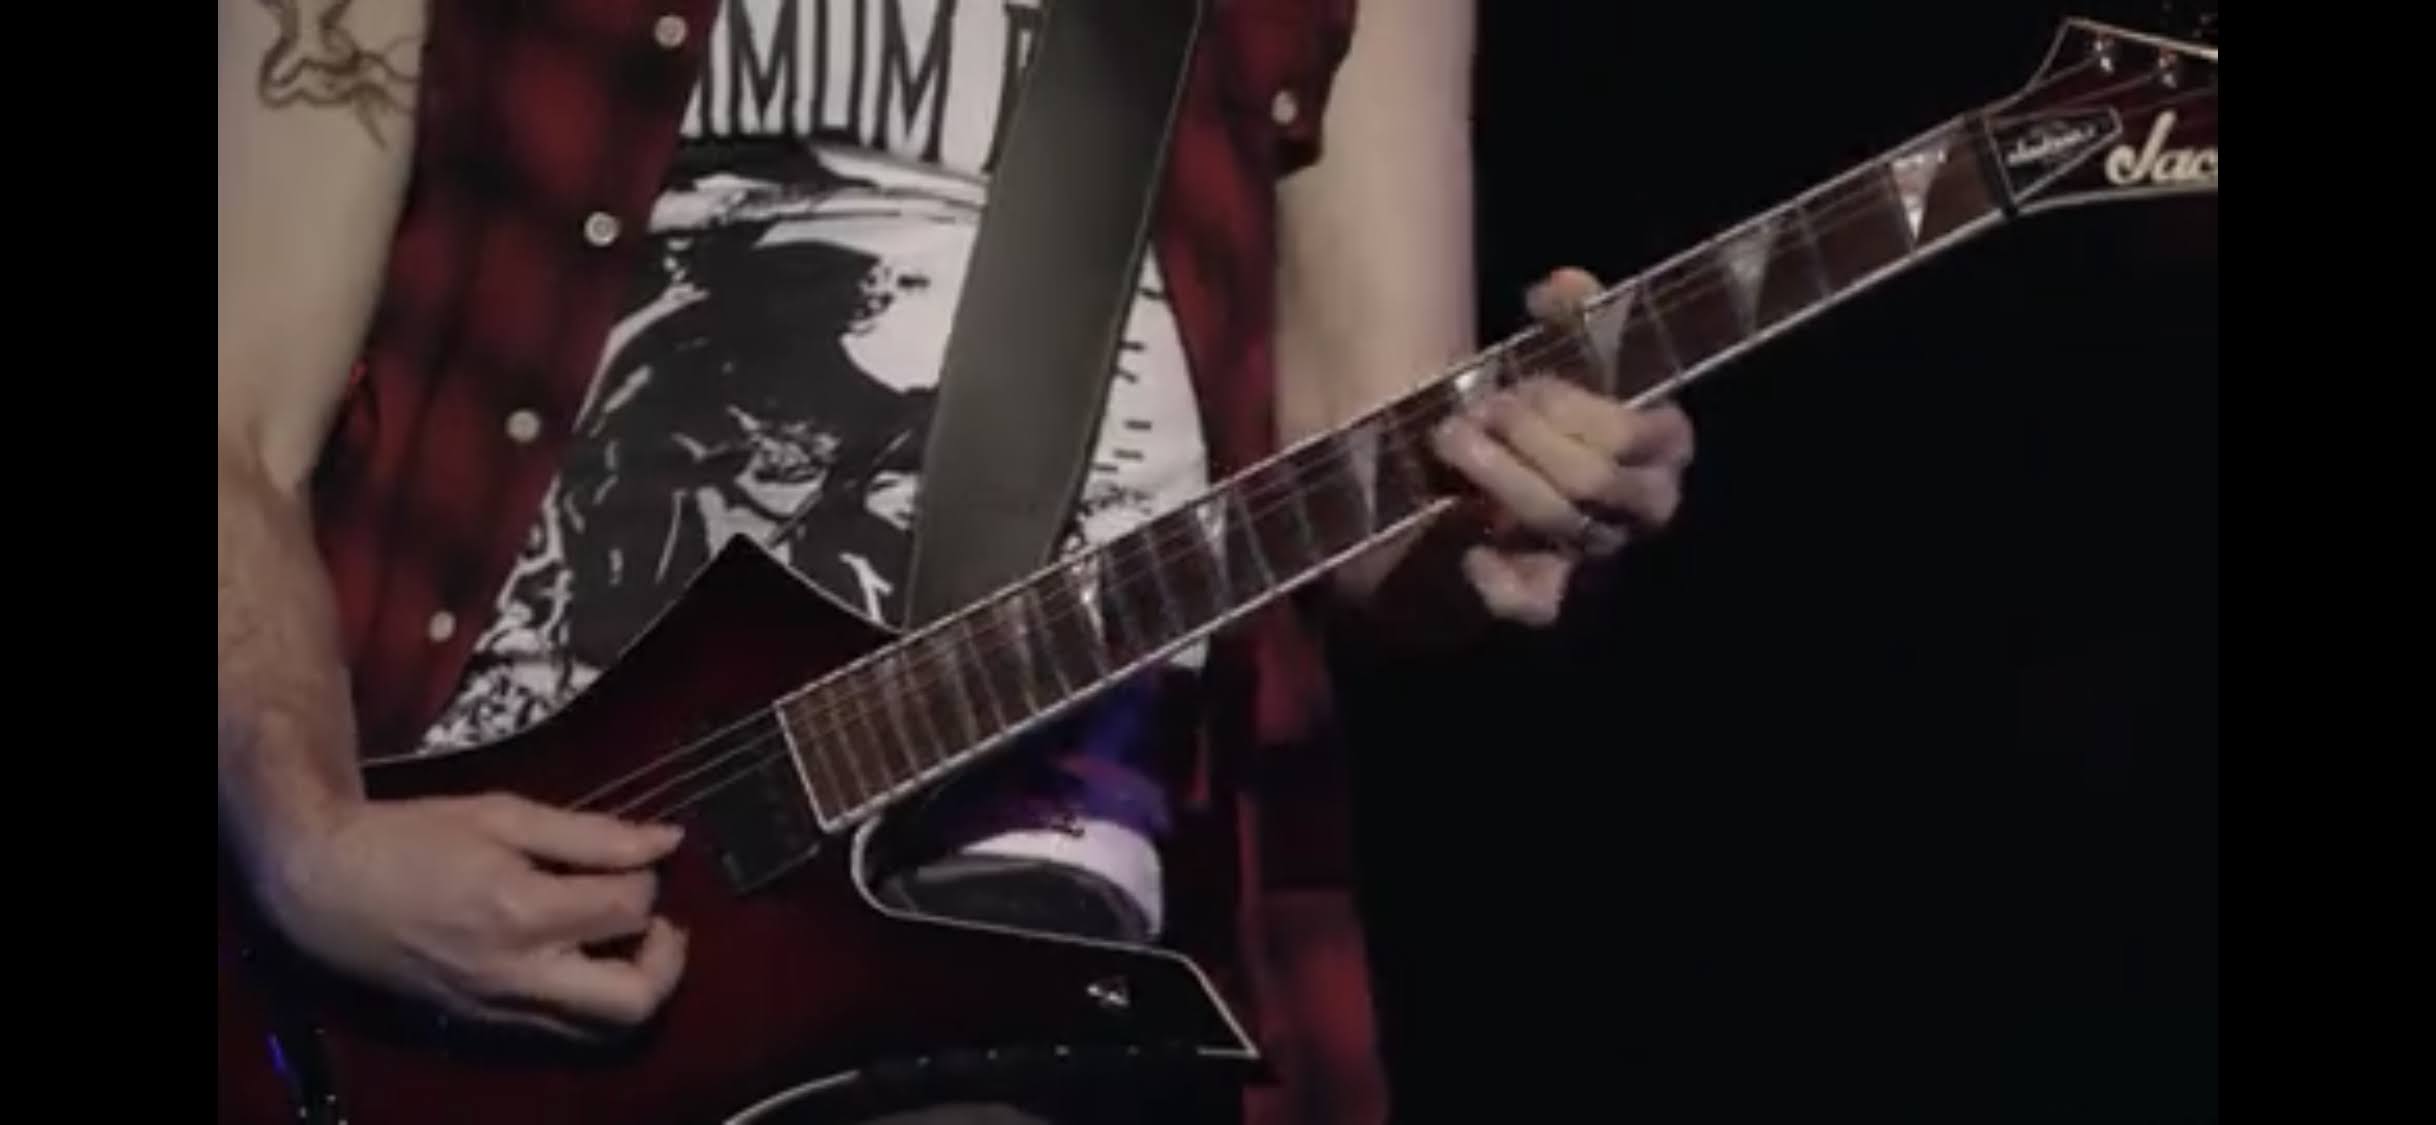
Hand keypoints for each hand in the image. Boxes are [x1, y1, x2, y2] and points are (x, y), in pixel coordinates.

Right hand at [252, 793, 688, 1038]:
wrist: (325, 889)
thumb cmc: (411, 838)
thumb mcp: (502, 815)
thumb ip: (591, 834)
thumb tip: (666, 841)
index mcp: (522, 912)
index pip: (630, 910)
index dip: (648, 880)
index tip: (634, 860)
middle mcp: (517, 975)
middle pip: (633, 1002)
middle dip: (666, 961)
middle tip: (658, 923)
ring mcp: (499, 1011)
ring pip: (602, 1033)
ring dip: (632, 988)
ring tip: (622, 943)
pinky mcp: (483, 1028)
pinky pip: (561, 1034)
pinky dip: (588, 1004)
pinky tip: (579, 961)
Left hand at [1430, 267, 1695, 624]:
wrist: (1487, 493)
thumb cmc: (1542, 419)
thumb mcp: (1562, 359)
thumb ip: (1571, 317)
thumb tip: (1560, 286)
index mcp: (1661, 451)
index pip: (1650, 436)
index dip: (1581, 409)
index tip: (1527, 386)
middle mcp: (1638, 511)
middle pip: (1597, 482)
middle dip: (1530, 438)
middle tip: (1478, 411)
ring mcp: (1595, 559)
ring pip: (1562, 525)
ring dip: (1500, 476)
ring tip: (1448, 437)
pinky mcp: (1546, 600)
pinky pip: (1536, 605)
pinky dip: (1501, 579)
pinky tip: (1469, 546)